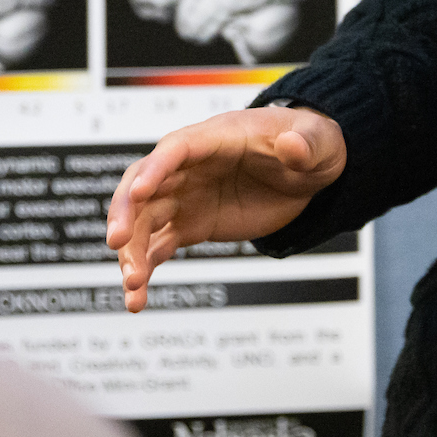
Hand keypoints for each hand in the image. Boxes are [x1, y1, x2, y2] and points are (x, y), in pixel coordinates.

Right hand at [104, 106, 345, 311]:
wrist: (309, 169)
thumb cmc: (309, 144)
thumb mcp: (319, 141)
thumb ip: (306, 144)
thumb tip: (294, 145)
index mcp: (217, 138)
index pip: (176, 149)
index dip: (155, 168)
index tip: (138, 192)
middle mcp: (191, 166)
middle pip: (144, 184)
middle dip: (127, 211)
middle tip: (117, 243)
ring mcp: (187, 196)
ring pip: (145, 221)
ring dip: (132, 251)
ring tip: (132, 287)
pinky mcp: (191, 223)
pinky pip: (159, 246)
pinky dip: (145, 269)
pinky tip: (137, 298)